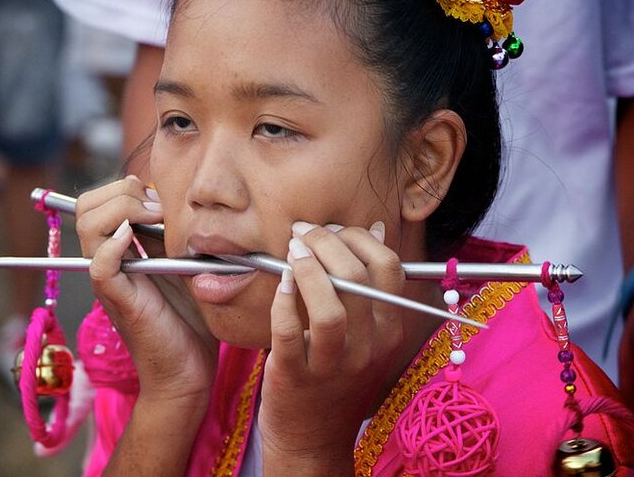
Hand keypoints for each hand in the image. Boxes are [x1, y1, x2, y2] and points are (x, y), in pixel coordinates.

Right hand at [76, 177, 218, 404]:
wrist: (188, 370)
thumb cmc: (188, 320)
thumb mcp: (182, 264)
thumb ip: (170, 236)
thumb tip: (170, 202)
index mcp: (119, 251)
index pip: (98, 201)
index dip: (127, 189)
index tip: (162, 203)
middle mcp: (107, 262)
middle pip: (87, 206)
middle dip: (123, 192)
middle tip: (158, 210)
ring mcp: (110, 281)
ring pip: (88, 225)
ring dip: (123, 210)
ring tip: (153, 220)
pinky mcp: (120, 300)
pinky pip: (100, 265)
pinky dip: (113, 245)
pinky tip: (134, 241)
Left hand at [259, 221, 403, 471]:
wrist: (312, 439)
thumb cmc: (336, 378)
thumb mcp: (366, 335)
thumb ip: (369, 286)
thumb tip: (375, 229)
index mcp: (389, 331)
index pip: (389, 268)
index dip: (359, 237)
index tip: (333, 229)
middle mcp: (369, 348)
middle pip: (358, 279)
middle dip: (326, 242)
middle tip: (303, 232)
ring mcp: (333, 366)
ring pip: (330, 307)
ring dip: (307, 268)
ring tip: (292, 252)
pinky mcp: (295, 376)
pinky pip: (288, 332)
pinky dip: (282, 300)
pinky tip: (279, 283)